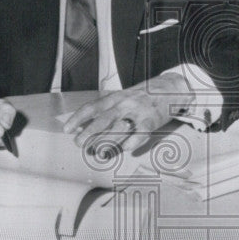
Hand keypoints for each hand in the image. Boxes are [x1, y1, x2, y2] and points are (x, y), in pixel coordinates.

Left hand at [62, 72, 194, 155]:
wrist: (171, 88)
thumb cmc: (144, 96)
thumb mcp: (123, 97)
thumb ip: (108, 109)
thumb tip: (87, 126)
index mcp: (115, 97)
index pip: (92, 107)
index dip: (78, 118)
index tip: (67, 129)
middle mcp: (125, 104)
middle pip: (103, 119)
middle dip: (89, 132)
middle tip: (80, 144)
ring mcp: (138, 112)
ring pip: (120, 128)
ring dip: (108, 141)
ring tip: (99, 152)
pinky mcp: (152, 121)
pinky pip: (140, 133)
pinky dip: (132, 142)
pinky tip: (125, 149)